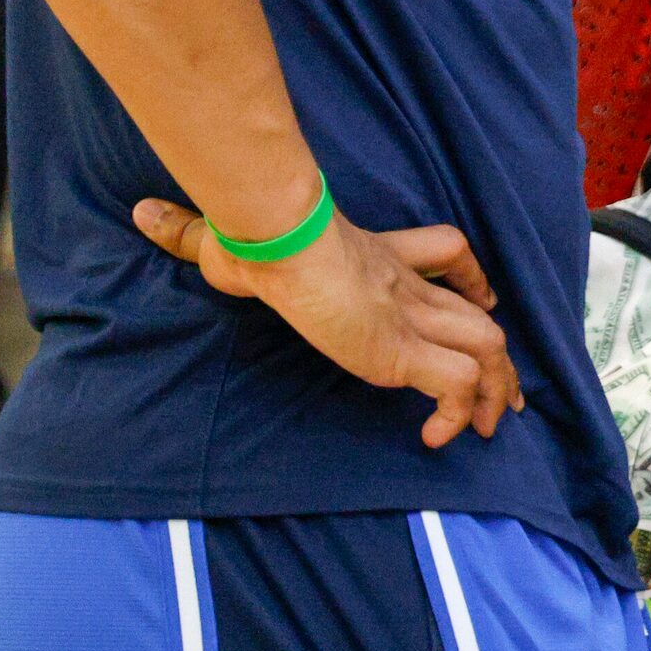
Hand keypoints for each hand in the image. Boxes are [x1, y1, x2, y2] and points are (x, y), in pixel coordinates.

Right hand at [135, 198, 526, 448]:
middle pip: (481, 315)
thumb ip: (192, 235)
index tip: (483, 299)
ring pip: (487, 349)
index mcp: (380, 260)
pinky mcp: (403, 349)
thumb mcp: (226, 242)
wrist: (279, 241)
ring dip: (492, 390)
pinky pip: (455, 384)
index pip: (449, 252)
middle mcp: (406, 290)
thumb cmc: (256, 238)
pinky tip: (434, 435)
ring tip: (485, 426)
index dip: (473, 277)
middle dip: (500, 358)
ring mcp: (410, 320)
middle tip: (506, 394)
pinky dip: (455, 411)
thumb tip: (144, 216)